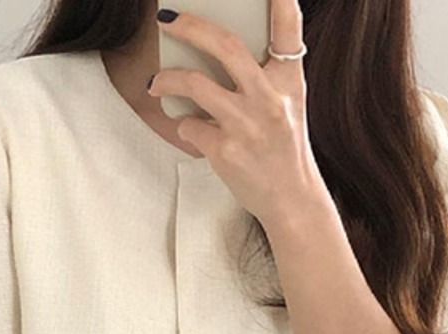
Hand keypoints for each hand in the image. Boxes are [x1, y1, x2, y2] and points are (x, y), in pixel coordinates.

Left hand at [150, 1, 331, 228]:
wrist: (290, 199)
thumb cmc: (283, 148)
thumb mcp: (289, 103)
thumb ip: (265, 75)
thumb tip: (216, 48)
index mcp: (289, 80)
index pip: (288, 29)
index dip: (281, 1)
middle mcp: (269, 97)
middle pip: (226, 46)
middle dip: (191, 25)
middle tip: (168, 18)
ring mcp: (246, 124)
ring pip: (195, 84)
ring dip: (167, 79)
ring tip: (156, 83)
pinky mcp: (226, 150)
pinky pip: (190, 126)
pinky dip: (184, 125)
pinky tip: (189, 129)